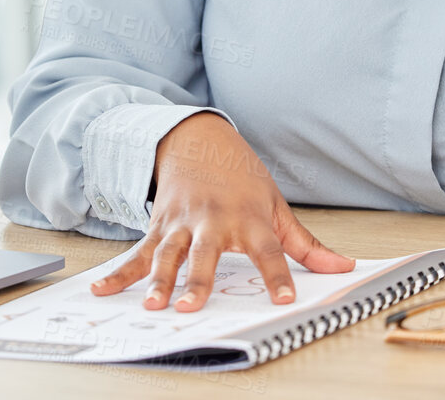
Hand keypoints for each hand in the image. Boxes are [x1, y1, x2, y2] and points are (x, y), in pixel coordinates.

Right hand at [88, 113, 354, 310]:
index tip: (284, 299)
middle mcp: (214, 220)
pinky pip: (139, 252)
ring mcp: (182, 222)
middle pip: (206, 254)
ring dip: (159, 280)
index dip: (277, 276)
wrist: (198, 139)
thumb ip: (304, 243)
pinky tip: (103, 289)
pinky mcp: (159, 224)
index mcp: (249, 218)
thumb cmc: (241, 177)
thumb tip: (341, 266)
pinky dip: (119, 272)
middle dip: (198, 280)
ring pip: (169, 254)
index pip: (269, 251)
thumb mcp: (276, 204)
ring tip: (153, 303)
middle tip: (191, 305)